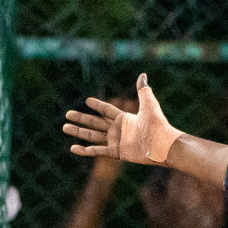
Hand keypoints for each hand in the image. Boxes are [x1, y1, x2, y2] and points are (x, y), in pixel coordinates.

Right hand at [63, 73, 182, 165]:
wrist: (162, 144)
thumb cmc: (158, 124)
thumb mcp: (149, 104)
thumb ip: (143, 90)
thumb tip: (142, 75)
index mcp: (125, 118)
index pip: (107, 110)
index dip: (98, 105)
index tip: (87, 100)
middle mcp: (119, 130)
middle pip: (95, 123)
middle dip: (81, 119)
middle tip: (67, 114)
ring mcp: (117, 141)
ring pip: (93, 136)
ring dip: (79, 132)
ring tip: (65, 127)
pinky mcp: (117, 152)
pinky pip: (97, 151)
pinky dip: (85, 150)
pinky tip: (73, 148)